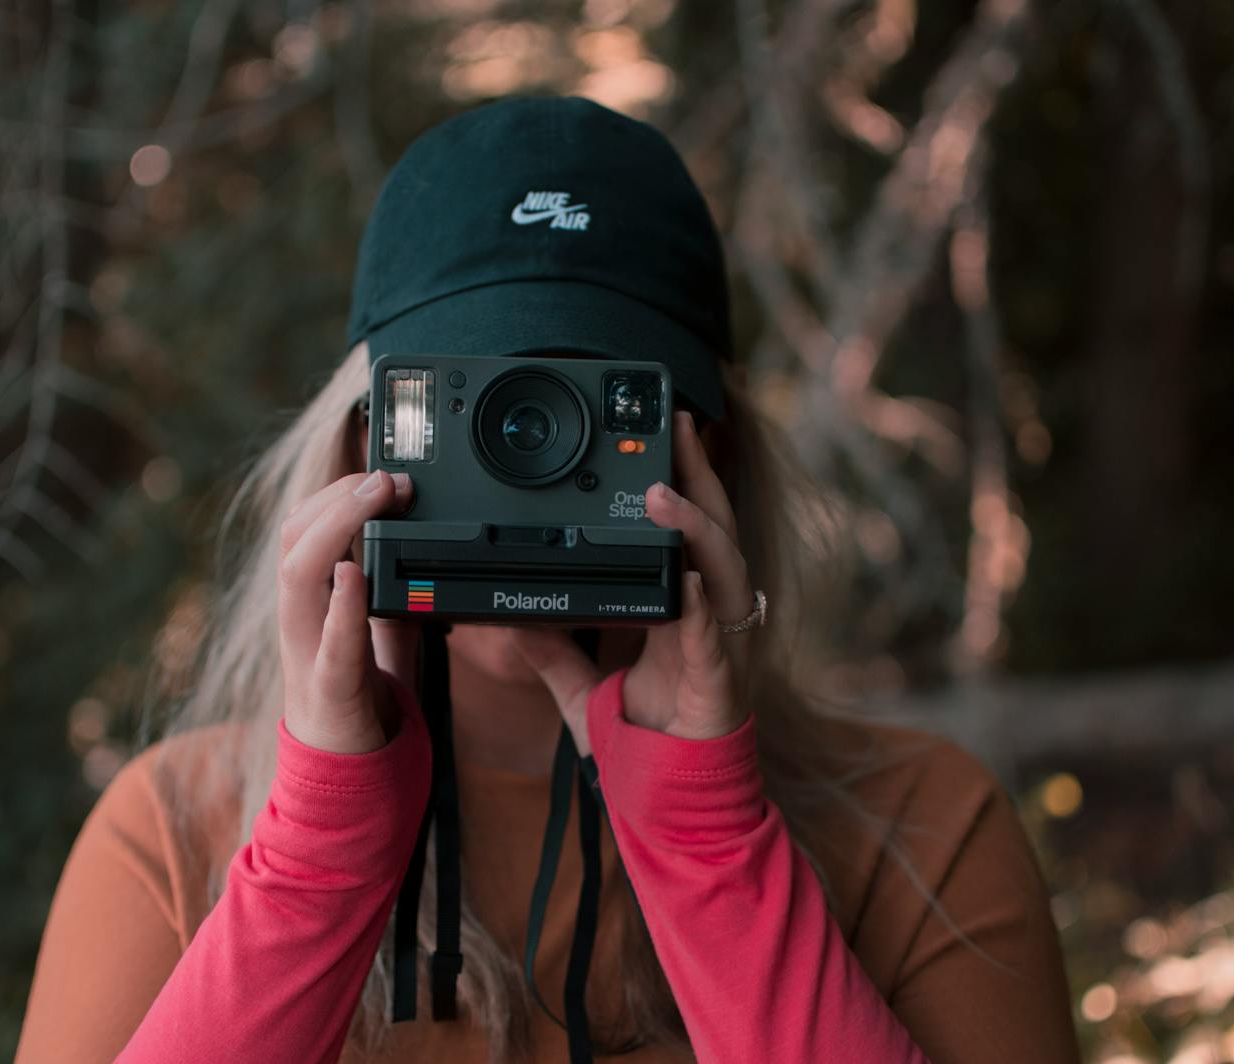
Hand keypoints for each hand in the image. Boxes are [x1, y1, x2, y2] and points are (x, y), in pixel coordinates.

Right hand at [277, 469, 418, 753]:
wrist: (339, 769)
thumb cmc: (353, 695)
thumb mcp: (375, 630)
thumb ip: (387, 595)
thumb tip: (420, 553)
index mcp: (310, 600)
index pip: (303, 527)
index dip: (335, 491)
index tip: (380, 471)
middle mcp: (300, 617)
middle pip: (293, 537)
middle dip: (336, 496)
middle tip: (385, 475)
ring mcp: (308, 651)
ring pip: (298, 575)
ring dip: (336, 528)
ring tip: (373, 500)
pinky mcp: (331, 688)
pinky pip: (331, 643)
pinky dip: (341, 606)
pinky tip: (354, 575)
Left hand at [514, 410, 755, 749]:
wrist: (674, 809)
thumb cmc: (641, 747)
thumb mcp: (580, 690)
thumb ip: (551, 653)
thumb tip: (511, 621)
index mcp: (678, 611)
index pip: (681, 532)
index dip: (676, 482)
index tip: (655, 436)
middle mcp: (706, 617)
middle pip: (712, 529)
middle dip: (699, 474)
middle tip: (677, 424)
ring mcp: (717, 646)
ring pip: (722, 569)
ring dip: (695, 527)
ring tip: (664, 491)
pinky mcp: (717, 682)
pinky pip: (712, 636)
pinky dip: (702, 606)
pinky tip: (692, 580)